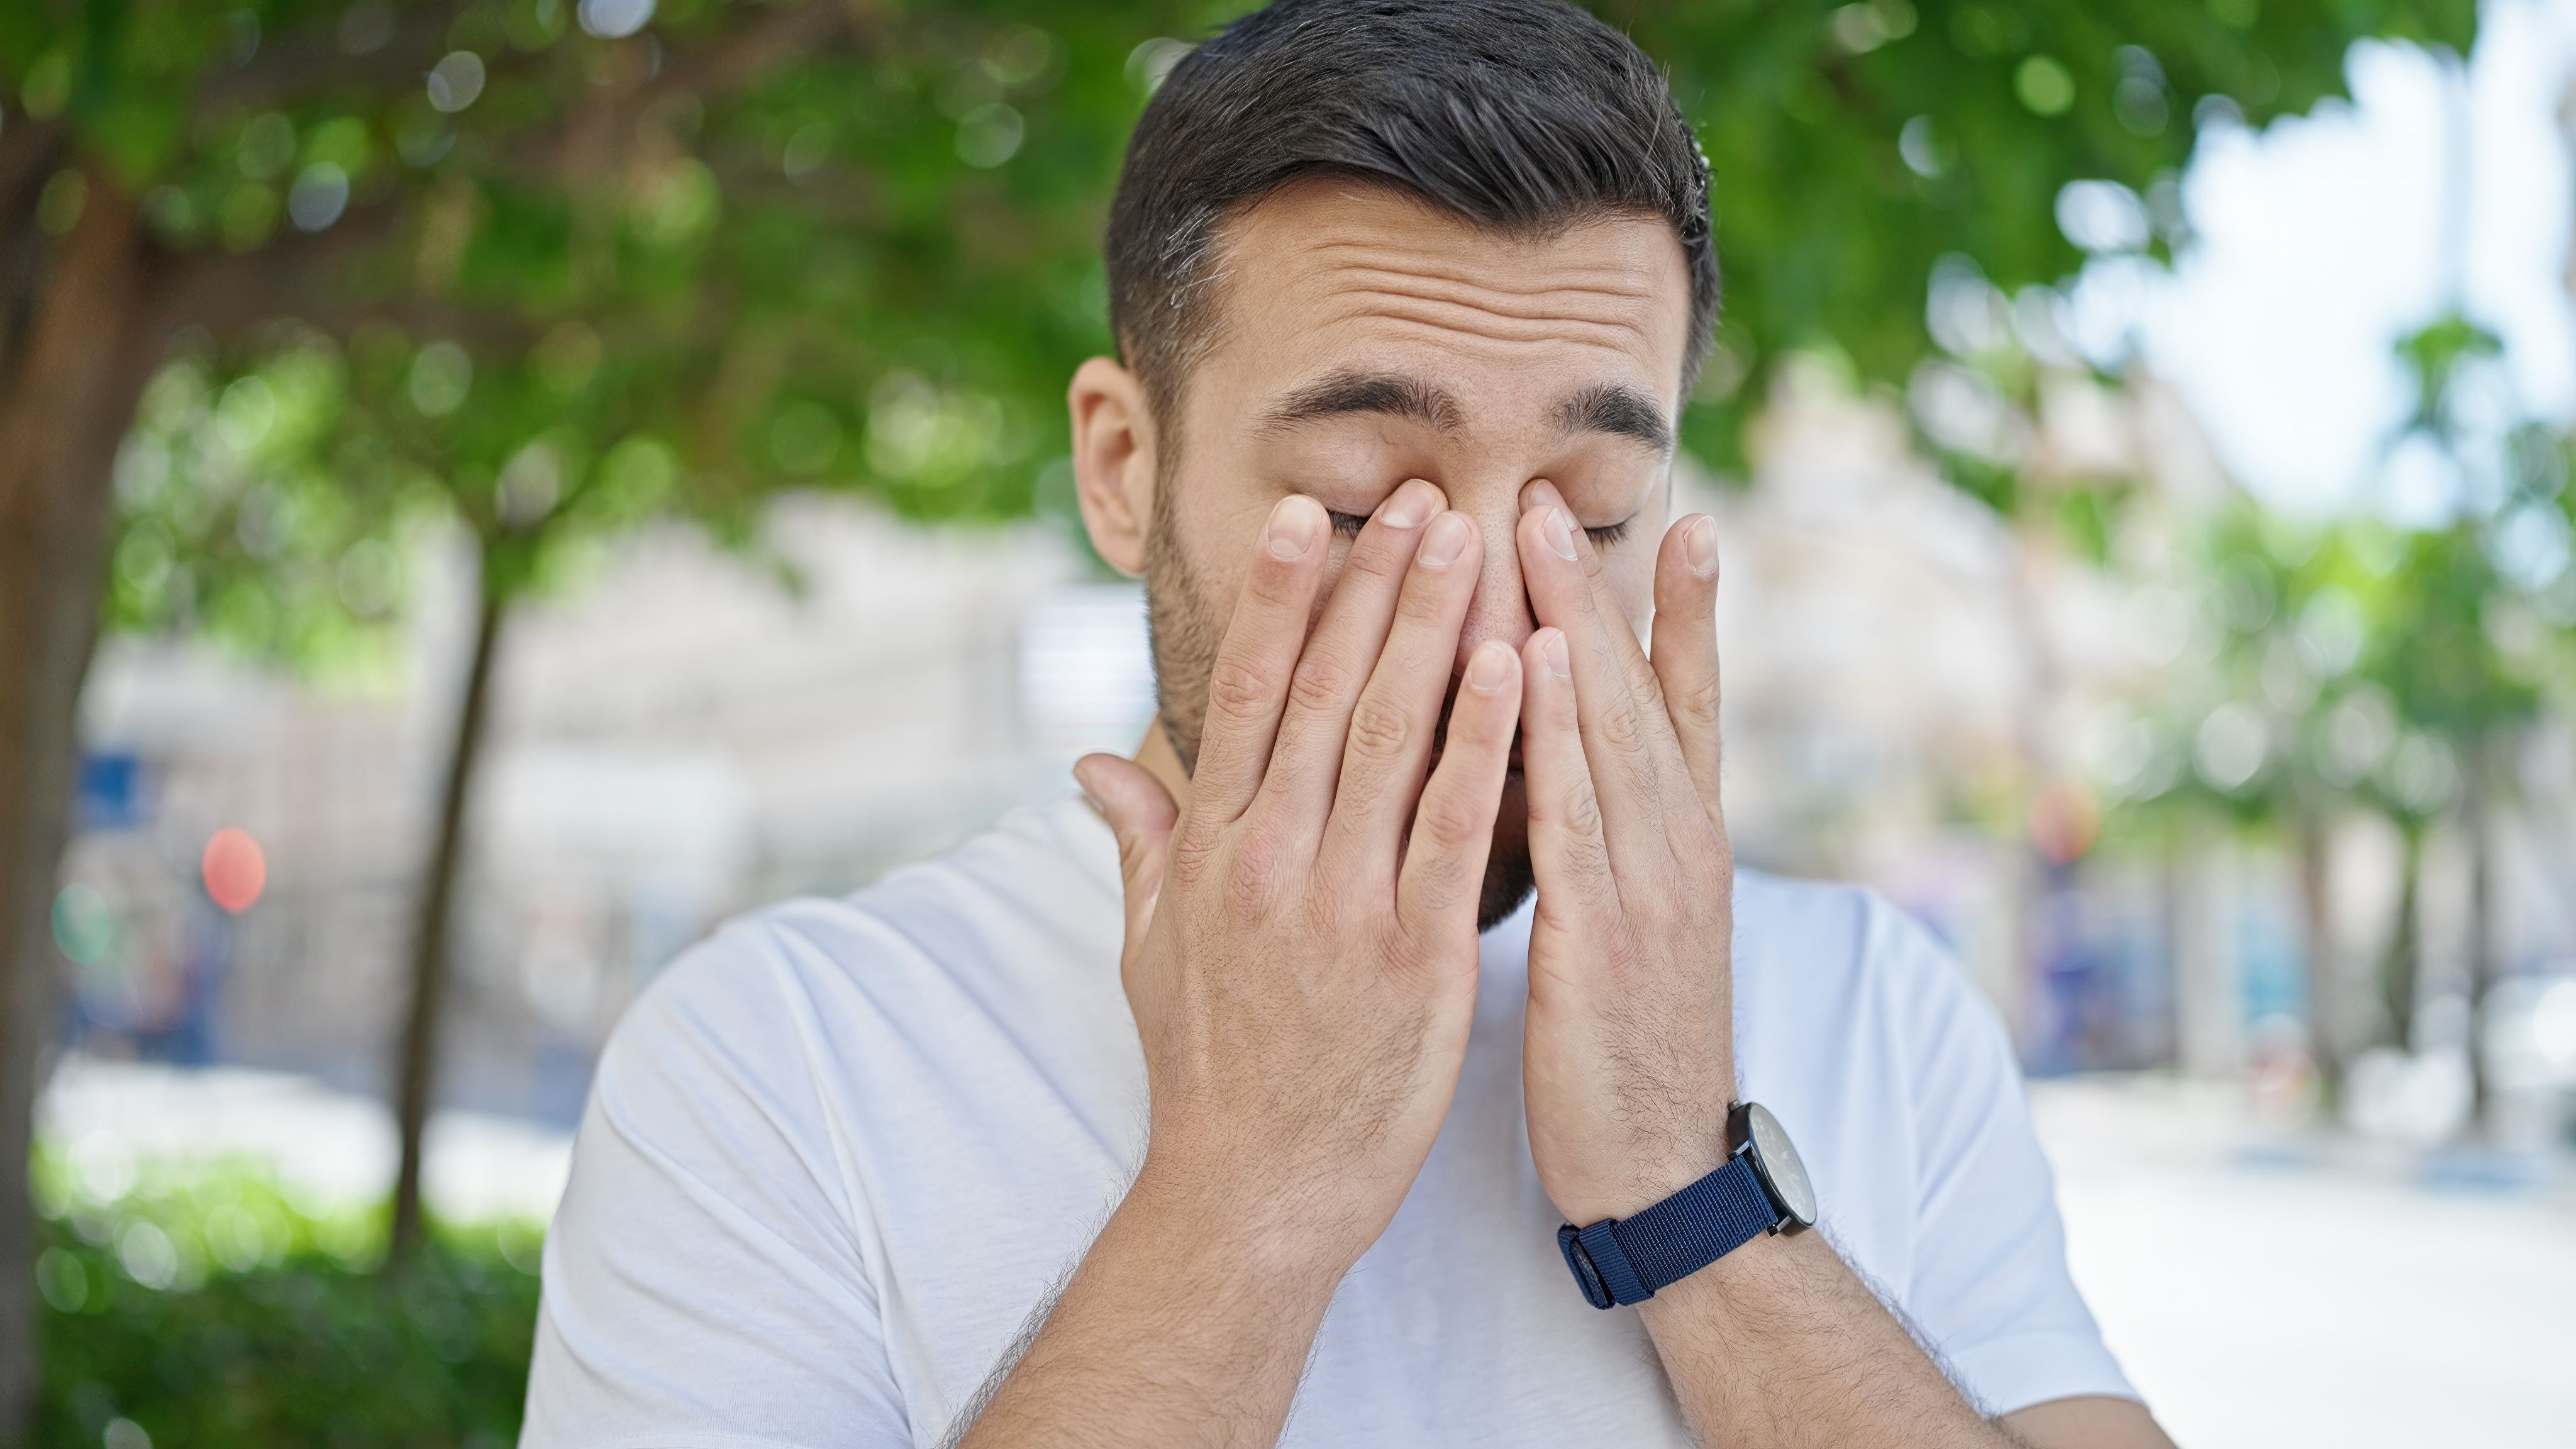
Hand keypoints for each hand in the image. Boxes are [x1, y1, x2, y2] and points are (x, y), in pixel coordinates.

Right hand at [1076, 482, 1522, 1271]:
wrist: (1254, 1191)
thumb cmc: (1208, 1066)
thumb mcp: (1151, 949)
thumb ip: (1139, 842)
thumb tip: (1095, 762)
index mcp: (1214, 851)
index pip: (1250, 696)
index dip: (1282, 599)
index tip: (1311, 515)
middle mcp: (1271, 861)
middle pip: (1328, 693)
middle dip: (1374, 585)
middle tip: (1418, 494)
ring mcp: (1344, 906)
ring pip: (1395, 738)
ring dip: (1435, 629)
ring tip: (1473, 540)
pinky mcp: (1417, 956)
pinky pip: (1459, 828)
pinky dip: (1488, 741)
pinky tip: (1518, 667)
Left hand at [1512, 480, 1736, 1226]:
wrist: (1659, 1169)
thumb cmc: (1625, 1046)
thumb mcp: (1631, 930)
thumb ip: (1607, 845)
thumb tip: (1561, 768)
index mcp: (1682, 846)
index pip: (1687, 706)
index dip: (1682, 613)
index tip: (1681, 519)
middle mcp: (1678, 847)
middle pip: (1639, 692)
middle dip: (1595, 585)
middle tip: (1552, 487)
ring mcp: (1651, 887)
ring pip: (1609, 730)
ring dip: (1573, 623)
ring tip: (1533, 532)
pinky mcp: (1608, 935)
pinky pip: (1577, 812)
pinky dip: (1561, 731)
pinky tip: (1540, 659)